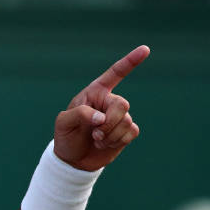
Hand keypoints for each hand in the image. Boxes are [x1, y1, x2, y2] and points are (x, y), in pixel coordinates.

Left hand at [53, 45, 149, 170]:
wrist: (74, 160)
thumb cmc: (66, 137)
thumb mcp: (63, 124)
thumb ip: (79, 114)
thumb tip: (101, 117)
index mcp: (95, 92)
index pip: (115, 73)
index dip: (130, 61)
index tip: (145, 49)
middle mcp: (109, 101)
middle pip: (122, 104)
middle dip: (110, 122)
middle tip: (96, 133)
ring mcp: (119, 117)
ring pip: (127, 121)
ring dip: (110, 135)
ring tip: (96, 140)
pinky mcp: (126, 131)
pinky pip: (132, 132)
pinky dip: (117, 141)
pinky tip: (105, 144)